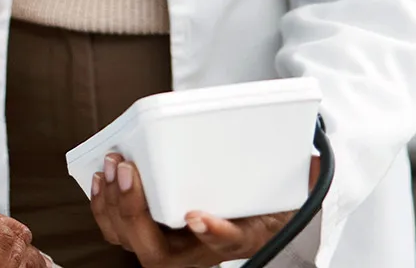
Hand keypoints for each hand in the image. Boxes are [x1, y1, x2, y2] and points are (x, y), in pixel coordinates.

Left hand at [88, 154, 310, 267]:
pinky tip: (103, 176)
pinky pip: (118, 230)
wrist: (244, 220)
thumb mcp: (284, 197)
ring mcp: (169, 248)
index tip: (198, 216)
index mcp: (235, 239)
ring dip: (114, 206)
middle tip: (129, 171)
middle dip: (134, 211)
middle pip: (155, 252)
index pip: (228, 242)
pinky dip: (105, 206)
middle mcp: (197, 253)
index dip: (212, 233)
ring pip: (129, 242)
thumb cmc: (259, 206)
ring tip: (113, 166)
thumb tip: (311, 161)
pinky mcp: (147, 234)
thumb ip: (298, 180)